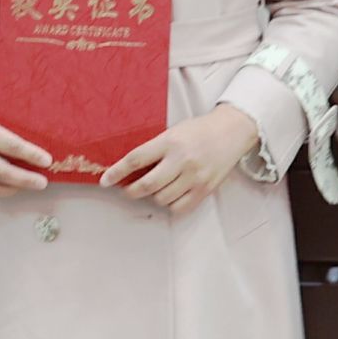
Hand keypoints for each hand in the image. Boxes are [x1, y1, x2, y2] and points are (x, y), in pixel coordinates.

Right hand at [0, 78, 58, 196]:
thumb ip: (8, 127)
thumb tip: (38, 140)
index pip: (10, 145)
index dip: (31, 154)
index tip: (47, 160)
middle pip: (0, 171)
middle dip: (24, 179)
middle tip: (43, 182)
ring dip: (14, 188)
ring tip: (31, 185)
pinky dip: (1, 188)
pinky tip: (14, 185)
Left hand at [104, 106, 262, 214]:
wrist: (231, 131)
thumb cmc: (199, 130)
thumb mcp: (174, 132)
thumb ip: (155, 149)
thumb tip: (130, 170)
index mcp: (170, 141)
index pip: (136, 159)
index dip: (117, 172)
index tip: (105, 181)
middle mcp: (181, 160)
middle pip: (147, 185)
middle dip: (131, 191)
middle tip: (128, 190)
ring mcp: (194, 176)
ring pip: (162, 198)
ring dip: (153, 197)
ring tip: (157, 187)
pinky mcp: (205, 189)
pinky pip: (179, 207)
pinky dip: (170, 204)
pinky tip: (171, 194)